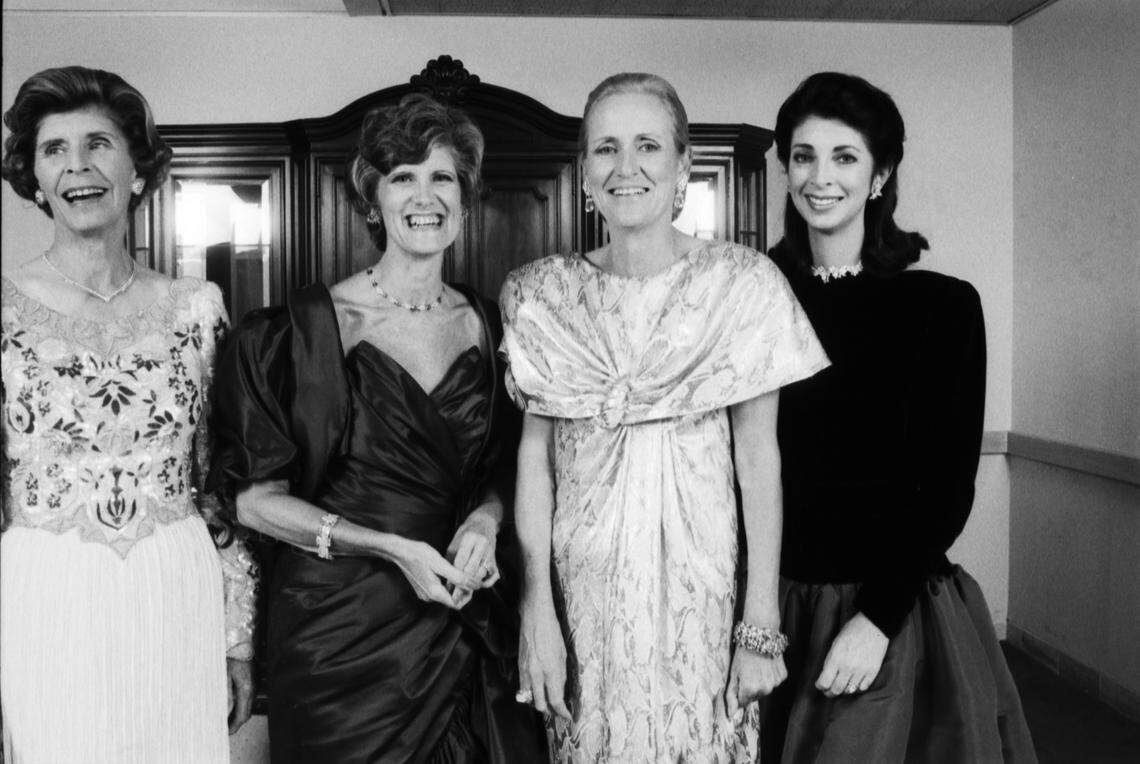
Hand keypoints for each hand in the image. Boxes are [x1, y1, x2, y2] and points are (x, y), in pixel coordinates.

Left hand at [226, 657, 253, 733]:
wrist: (240, 642)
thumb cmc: (231, 656)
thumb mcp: (223, 676)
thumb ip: (224, 696)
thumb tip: (223, 712)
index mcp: (246, 689)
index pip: (242, 715)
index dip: (234, 727)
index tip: (226, 733)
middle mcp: (253, 688)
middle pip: (246, 713)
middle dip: (236, 723)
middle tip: (225, 729)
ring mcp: (254, 684)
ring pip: (248, 705)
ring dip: (238, 714)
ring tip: (226, 718)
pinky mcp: (253, 680)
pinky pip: (248, 697)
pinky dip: (240, 705)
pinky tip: (232, 704)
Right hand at [391, 538, 480, 608]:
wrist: (400, 551)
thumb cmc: (419, 554)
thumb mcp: (441, 564)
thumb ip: (458, 577)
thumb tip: (474, 585)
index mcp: (434, 593)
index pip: (457, 604)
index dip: (467, 595)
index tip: (473, 583)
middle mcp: (429, 597)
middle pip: (452, 600)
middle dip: (462, 590)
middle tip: (470, 575)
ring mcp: (425, 593)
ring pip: (446, 594)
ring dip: (455, 586)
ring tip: (462, 572)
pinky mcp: (423, 588)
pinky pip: (439, 590)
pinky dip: (447, 583)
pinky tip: (450, 572)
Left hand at [446, 509, 499, 607]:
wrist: (483, 523)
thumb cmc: (465, 535)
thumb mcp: (454, 543)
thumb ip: (451, 560)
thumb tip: (446, 580)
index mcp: (469, 538)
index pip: (460, 561)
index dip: (453, 575)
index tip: (447, 587)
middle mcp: (482, 544)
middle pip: (471, 570)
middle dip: (462, 584)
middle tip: (454, 595)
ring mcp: (491, 552)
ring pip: (481, 574)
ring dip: (472, 585)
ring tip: (463, 593)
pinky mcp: (496, 559)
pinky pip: (493, 576)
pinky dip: (486, 583)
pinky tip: (477, 586)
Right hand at [518, 599, 571, 720]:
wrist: (534, 617)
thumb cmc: (552, 632)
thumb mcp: (563, 654)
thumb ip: (561, 674)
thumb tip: (560, 689)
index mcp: (551, 670)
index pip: (556, 700)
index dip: (562, 712)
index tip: (568, 716)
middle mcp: (537, 674)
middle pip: (540, 704)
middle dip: (550, 711)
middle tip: (558, 711)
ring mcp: (526, 671)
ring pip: (529, 698)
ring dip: (539, 703)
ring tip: (548, 703)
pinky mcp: (519, 666)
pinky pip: (524, 687)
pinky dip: (530, 693)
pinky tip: (538, 690)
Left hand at [726, 648, 786, 718]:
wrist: (760, 636)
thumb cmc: (743, 653)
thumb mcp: (733, 673)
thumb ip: (731, 696)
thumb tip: (730, 716)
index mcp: (750, 689)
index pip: (743, 702)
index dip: (739, 692)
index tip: (739, 680)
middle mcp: (765, 689)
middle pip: (755, 697)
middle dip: (749, 688)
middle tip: (747, 672)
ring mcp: (776, 683)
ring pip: (765, 690)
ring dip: (760, 683)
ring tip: (757, 667)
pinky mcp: (783, 676)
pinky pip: (774, 682)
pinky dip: (769, 676)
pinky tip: (766, 665)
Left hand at [815, 612, 888, 696]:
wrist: (874, 626)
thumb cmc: (852, 631)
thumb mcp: (836, 643)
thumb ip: (831, 660)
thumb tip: (827, 674)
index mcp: (836, 659)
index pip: (824, 682)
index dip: (820, 686)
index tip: (820, 685)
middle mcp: (848, 667)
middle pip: (836, 690)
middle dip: (830, 692)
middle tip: (828, 691)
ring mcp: (861, 671)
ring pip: (849, 691)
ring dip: (843, 690)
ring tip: (841, 687)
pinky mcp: (872, 672)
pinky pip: (863, 688)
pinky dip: (857, 687)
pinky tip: (854, 683)